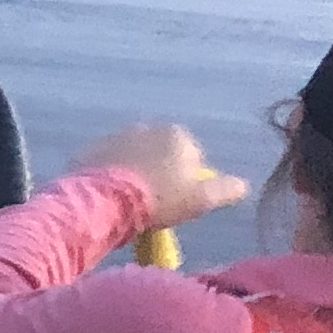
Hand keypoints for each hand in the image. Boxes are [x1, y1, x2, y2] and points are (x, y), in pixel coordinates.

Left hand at [68, 123, 247, 234]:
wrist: (104, 201)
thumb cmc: (158, 200)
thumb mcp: (200, 200)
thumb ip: (225, 190)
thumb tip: (243, 186)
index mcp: (177, 135)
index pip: (191, 157)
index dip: (186, 182)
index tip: (176, 202)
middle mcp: (146, 128)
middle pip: (160, 156)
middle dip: (158, 175)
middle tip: (151, 205)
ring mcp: (115, 136)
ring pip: (132, 158)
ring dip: (132, 174)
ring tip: (127, 203)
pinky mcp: (89, 149)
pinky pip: (105, 164)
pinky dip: (108, 176)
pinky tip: (106, 196)